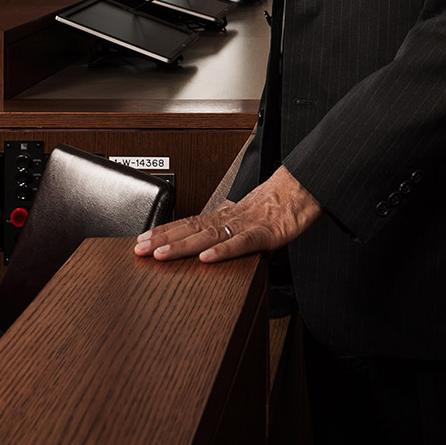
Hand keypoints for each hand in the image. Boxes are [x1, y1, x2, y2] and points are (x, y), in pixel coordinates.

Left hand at [134, 166, 322, 262]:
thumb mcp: (249, 217)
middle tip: (139, 249)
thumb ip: (229, 228)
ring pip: (210, 236)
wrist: (306, 186)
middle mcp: (231, 218)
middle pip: (191, 229)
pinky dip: (223, 251)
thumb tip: (210, 242)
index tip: (141, 239)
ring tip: (162, 254)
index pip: (188, 223)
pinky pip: (242, 244)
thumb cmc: (281, 202)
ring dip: (184, 245)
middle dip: (163, 239)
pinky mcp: (266, 234)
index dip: (164, 231)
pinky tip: (207, 258)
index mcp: (226, 215)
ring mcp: (247, 225)